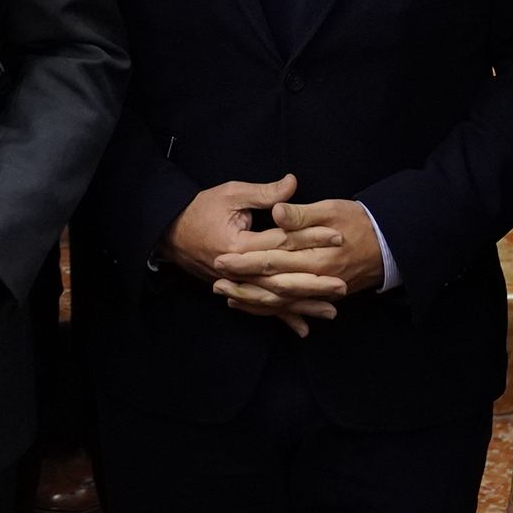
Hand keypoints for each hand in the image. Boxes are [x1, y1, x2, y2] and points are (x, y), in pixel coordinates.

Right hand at [163, 175, 330, 336]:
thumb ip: (264, 193)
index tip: (337, 236)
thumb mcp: (231, 194)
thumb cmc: (199, 209)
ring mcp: (237, 284)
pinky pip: (262, 307)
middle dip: (314, 283)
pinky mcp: (236, 289)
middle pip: (282, 279)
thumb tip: (293, 184)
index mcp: (238, 245)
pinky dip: (282, 318)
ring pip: (275, 299)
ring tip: (332, 310)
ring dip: (303, 306)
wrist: (170, 232)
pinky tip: (303, 328)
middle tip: (342, 285)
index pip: (282, 242)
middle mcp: (239, 271)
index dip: (311, 238)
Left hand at [218, 195, 383, 336]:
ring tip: (226, 296)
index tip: (220, 259)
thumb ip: (302, 215)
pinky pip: (293, 307)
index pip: (273, 260)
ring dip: (253, 300)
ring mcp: (320, 291)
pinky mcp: (323, 295)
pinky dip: (272, 309)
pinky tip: (251, 306)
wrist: (390, 243)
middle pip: (272, 287)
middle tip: (215, 283)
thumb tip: (276, 213)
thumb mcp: (331, 209)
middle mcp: (316, 279)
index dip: (245, 261)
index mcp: (315, 257)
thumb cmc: (359, 220)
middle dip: (243, 286)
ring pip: (281, 302)